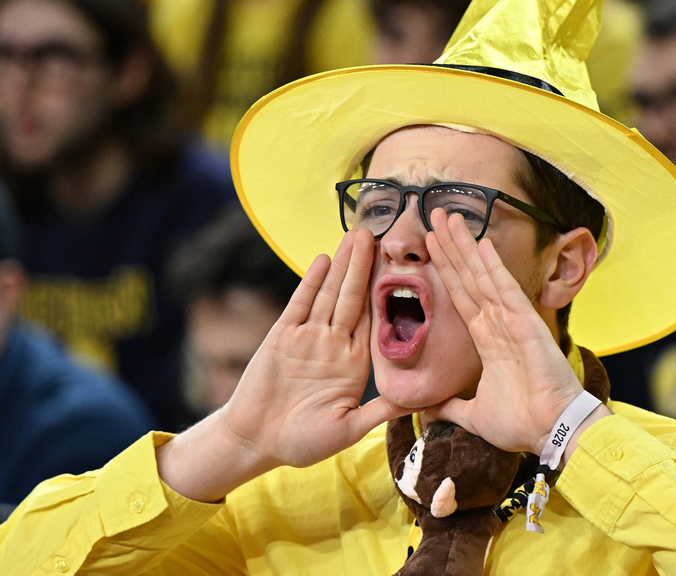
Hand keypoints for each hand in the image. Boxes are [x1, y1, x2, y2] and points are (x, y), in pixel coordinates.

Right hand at [158, 228, 411, 499]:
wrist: (256, 441)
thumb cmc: (303, 442)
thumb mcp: (349, 429)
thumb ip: (380, 411)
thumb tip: (419, 402)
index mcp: (354, 363)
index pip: (373, 319)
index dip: (385, 292)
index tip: (400, 266)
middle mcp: (333, 344)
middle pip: (352, 297)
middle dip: (363, 266)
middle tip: (377, 234)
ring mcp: (307, 338)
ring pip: (328, 294)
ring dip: (342, 266)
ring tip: (355, 236)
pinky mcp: (281, 336)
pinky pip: (300, 304)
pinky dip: (312, 283)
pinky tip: (323, 261)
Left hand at [422, 209, 585, 455]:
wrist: (550, 433)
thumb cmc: (521, 423)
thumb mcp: (473, 415)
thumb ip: (450, 407)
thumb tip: (424, 411)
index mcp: (487, 339)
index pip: (460, 295)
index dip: (445, 268)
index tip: (429, 245)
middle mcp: (498, 322)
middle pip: (468, 276)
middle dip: (451, 246)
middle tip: (434, 215)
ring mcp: (512, 320)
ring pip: (483, 275)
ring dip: (465, 246)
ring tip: (448, 218)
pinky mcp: (527, 323)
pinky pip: (506, 289)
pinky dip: (493, 266)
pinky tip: (481, 242)